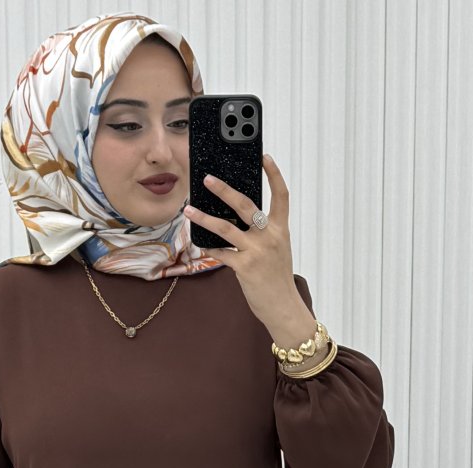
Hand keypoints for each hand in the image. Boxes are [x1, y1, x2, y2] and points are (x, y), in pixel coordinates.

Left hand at [183, 153, 297, 328]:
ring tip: (188, 209)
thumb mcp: (277, 250)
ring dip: (204, 218)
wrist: (283, 306)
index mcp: (280, 229)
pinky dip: (208, 248)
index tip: (265, 156)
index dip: (274, 174)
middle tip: (207, 178)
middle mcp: (269, 237)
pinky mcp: (244, 268)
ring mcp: (257, 252)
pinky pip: (221, 253)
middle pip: (246, 205)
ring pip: (226, 228)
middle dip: (225, 190)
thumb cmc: (277, 278)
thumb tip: (238, 218)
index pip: (281, 196)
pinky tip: (197, 242)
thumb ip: (263, 232)